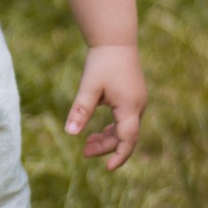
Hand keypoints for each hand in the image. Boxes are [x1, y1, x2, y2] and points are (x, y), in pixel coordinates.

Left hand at [64, 43, 145, 170]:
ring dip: (108, 137)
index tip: (107, 168)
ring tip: (88, 143)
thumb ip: (80, 111)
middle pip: (125, 136)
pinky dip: (113, 127)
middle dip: (106, 146)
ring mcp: (138, 101)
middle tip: (84, 152)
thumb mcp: (89, 87)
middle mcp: (138, 106)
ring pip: (125, 128)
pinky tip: (98, 129)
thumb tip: (70, 133)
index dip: (119, 156)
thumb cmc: (102, 62)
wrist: (115, 39)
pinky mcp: (134, 96)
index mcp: (130, 107)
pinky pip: (126, 119)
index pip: (128, 140)